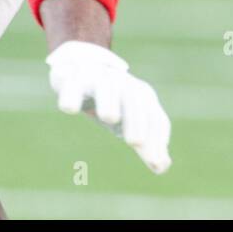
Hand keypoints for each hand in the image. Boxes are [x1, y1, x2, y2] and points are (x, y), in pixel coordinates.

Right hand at [45, 40, 171, 173]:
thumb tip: (163, 166)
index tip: (156, 163)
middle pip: (134, 97)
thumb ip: (147, 142)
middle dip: (136, 119)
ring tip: (109, 117)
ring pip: (105, 85)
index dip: (156, 139)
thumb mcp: (130, 119)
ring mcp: (97, 77)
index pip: (153, 116)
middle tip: (136, 143)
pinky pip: (72, 83)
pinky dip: (71, 94)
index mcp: (140, 94)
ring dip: (108, 100)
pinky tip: (70, 108)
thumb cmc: (113, 100)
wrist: (83, 65)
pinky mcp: (72, 76)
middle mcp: (122, 83)